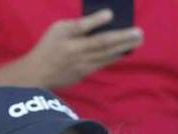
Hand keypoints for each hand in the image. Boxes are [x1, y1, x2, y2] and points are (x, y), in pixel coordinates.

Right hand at [22, 10, 142, 87]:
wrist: (38, 74)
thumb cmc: (48, 46)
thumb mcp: (57, 29)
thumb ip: (79, 25)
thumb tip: (104, 17)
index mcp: (68, 41)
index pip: (83, 29)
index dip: (96, 21)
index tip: (111, 13)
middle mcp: (76, 54)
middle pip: (102, 45)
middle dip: (122, 39)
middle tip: (139, 33)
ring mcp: (81, 66)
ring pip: (105, 56)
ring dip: (123, 48)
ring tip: (137, 41)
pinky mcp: (83, 74)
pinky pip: (102, 64)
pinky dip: (113, 57)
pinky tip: (123, 51)